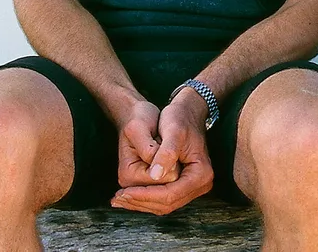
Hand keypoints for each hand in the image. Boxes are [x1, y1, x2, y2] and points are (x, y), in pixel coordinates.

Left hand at [111, 91, 213, 214]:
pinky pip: (164, 198)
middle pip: (167, 204)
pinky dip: (146, 197)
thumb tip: (155, 176)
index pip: (170, 194)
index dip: (145, 195)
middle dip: (141, 201)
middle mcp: (200, 184)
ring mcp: (192, 187)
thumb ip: (166, 154)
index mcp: (201, 174)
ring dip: (141, 202)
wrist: (187, 111)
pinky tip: (129, 195)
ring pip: (164, 205)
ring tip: (119, 199)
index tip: (124, 192)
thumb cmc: (180, 118)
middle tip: (117, 199)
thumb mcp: (173, 131)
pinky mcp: (184, 185)